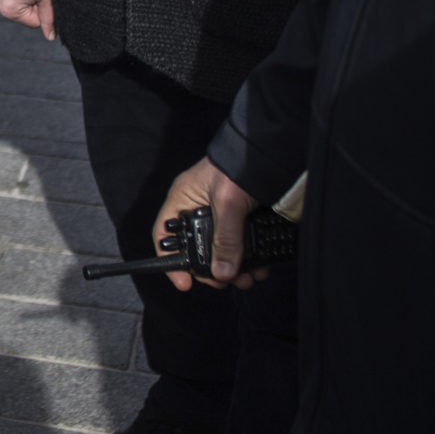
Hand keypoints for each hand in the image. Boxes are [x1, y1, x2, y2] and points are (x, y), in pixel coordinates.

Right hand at [156, 157, 262, 291]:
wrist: (269, 151)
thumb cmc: (239, 165)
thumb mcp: (228, 203)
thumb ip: (226, 239)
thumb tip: (222, 272)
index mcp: (183, 201)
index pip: (165, 236)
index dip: (170, 261)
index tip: (185, 282)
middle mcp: (197, 210)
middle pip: (195, 249)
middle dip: (210, 270)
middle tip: (222, 281)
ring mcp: (220, 217)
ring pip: (220, 251)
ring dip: (232, 269)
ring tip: (247, 279)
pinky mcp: (240, 220)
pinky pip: (239, 246)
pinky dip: (248, 260)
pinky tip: (259, 268)